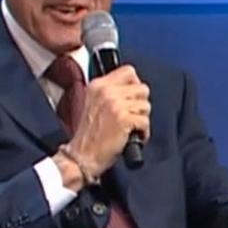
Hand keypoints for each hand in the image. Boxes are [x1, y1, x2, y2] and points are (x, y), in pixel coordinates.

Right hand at [62, 65, 150, 181]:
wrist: (81, 155)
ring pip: (146, 105)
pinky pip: (145, 121)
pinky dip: (143, 132)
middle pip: (142, 88)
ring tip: (130, 127)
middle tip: (131, 116)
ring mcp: (115, 104)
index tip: (132, 97)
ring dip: (142, 119)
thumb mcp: (93, 103)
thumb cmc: (89, 134)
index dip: (135, 85)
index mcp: (98, 85)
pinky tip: (133, 137)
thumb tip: (134, 88)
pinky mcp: (124, 119)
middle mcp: (106, 91)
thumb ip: (110, 92)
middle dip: (140, 104)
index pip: (129, 71)